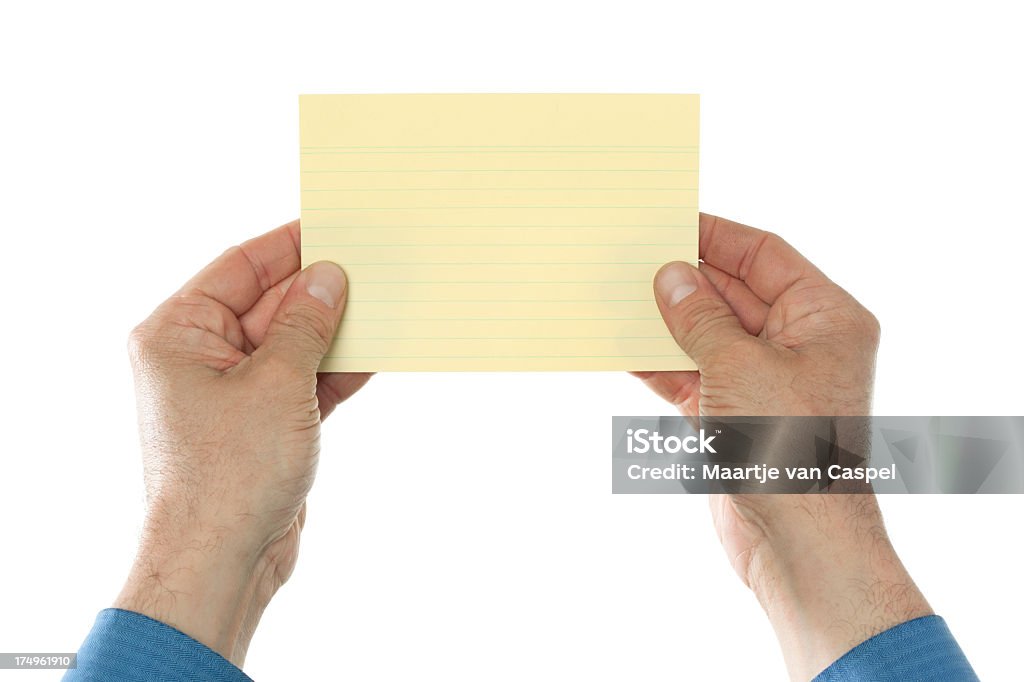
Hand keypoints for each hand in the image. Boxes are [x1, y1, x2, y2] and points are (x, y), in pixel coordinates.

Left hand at [115, 221, 369, 665]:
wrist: (221, 561)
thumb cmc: (229, 474)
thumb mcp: (276, 382)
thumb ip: (305, 323)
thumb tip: (328, 278)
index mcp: (178, 334)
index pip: (239, 268)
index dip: (288, 246)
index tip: (333, 226)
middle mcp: (200, 358)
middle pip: (270, 305)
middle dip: (319, 291)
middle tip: (374, 267)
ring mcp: (234, 394)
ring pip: (292, 345)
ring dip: (334, 331)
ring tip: (385, 304)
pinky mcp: (263, 425)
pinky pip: (304, 382)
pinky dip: (336, 371)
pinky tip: (376, 354)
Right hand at [636, 214, 930, 679]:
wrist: (798, 542)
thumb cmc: (792, 449)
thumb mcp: (740, 366)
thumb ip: (700, 316)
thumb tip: (671, 276)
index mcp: (824, 317)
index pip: (765, 255)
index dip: (718, 236)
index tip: (672, 220)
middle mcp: (799, 343)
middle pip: (734, 293)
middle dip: (686, 279)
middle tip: (634, 256)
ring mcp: (766, 381)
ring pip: (709, 334)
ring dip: (668, 320)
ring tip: (619, 294)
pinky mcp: (737, 415)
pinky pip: (694, 374)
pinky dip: (663, 363)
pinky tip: (624, 347)